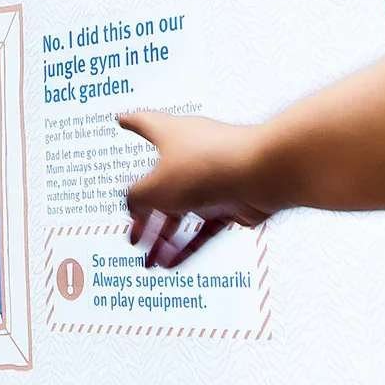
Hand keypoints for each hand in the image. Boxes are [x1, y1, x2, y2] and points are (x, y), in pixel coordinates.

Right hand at [119, 112, 285, 267]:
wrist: (262, 174)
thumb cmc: (206, 167)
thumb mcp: (154, 188)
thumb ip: (136, 200)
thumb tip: (135, 210)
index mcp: (170, 134)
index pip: (145, 124)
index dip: (130, 123)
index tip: (121, 120)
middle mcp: (192, 151)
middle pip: (161, 183)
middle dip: (145, 212)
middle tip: (132, 233)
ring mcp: (212, 178)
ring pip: (183, 210)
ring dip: (164, 236)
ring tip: (148, 261)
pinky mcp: (231, 201)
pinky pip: (203, 227)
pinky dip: (188, 244)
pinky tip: (172, 264)